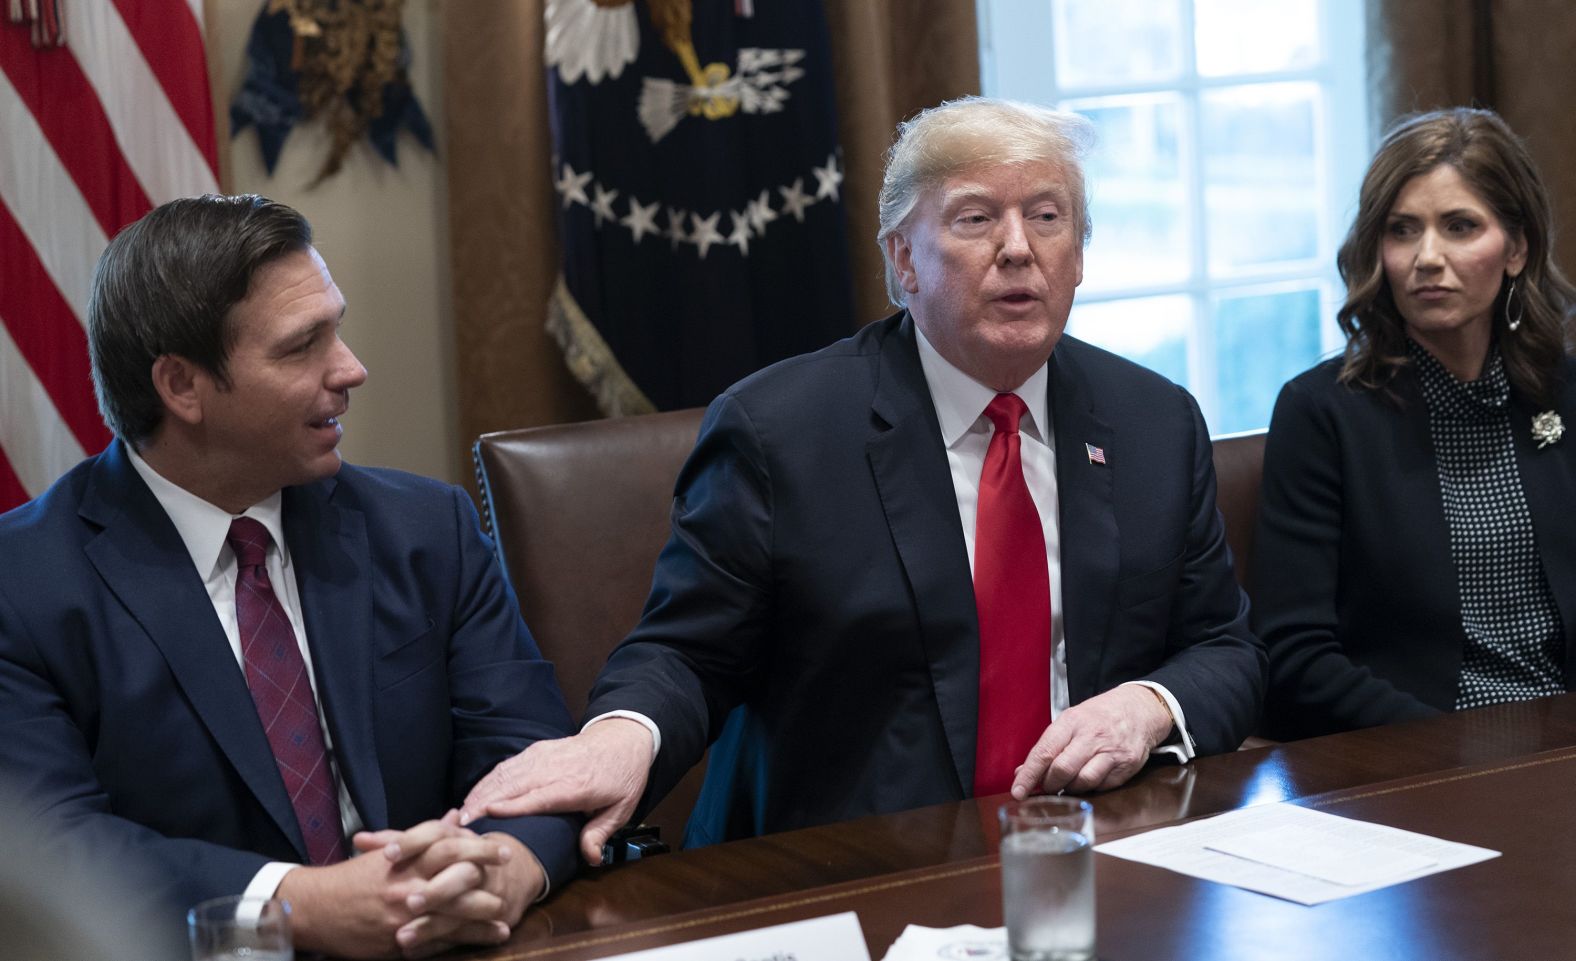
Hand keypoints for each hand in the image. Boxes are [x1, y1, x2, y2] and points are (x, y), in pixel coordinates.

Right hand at [281, 816, 509, 958]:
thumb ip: (426, 836)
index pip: (448, 846)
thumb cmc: (354, 877)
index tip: (503, 850)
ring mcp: (404, 916)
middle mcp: (407, 885)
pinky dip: (462, 941)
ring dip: (482, 917)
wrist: (315, 909)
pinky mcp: (398, 942)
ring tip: (505, 919)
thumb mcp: (390, 851)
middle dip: (488, 880)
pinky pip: (436, 942)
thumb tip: (457, 816)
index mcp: (406, 860)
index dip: (478, 848)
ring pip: (452, 914)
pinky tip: (482, 940)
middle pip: (457, 878)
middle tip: (512, 880)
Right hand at [460, 718, 653, 863]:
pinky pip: (508, 765)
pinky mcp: (536, 750)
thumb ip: (601, 833)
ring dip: (481, 792)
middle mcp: (556, 768)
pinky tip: (474, 795)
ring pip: (506, 774)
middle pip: (515, 785)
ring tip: (461, 813)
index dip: (512, 806)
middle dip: (485, 802)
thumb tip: (590, 859)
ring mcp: (543, 756)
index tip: (487, 815)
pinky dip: (488, 780)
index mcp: (576, 785)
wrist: (623, 738)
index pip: (539, 796)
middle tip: (460, 824)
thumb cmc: (622, 777)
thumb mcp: (622, 809)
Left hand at [1010, 684, 1173, 797]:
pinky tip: (1089, 779)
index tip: (1017, 791)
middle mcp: (1092, 736)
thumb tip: (1022, 773)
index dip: (1029, 775)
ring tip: (1069, 782)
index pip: (1044, 752)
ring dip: (1070, 788)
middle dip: (1050, 784)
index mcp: (1072, 722)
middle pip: (1062, 770)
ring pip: (1083, 782)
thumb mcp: (1070, 721)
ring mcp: (1111, 751)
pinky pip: (1103, 786)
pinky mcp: (1127, 765)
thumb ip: (1047, 747)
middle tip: (1047, 786)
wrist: (1139, 710)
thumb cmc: (1098, 717)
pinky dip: (1091, 788)